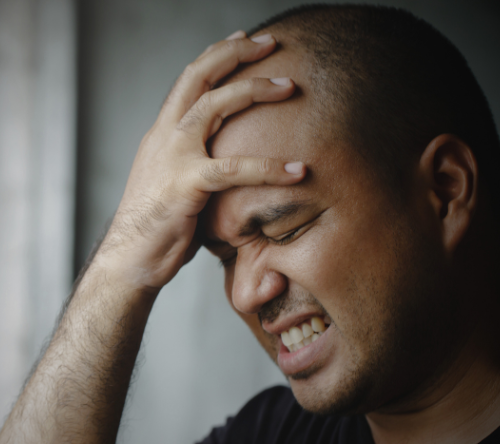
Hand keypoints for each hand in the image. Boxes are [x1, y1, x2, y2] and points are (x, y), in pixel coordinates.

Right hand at [93, 31, 305, 289]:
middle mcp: (165, 136)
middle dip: (235, 54)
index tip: (241, 41)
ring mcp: (174, 156)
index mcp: (162, 134)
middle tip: (269, 43)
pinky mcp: (185, 184)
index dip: (214, 56)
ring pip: (215, 106)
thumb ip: (196, 166)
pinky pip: (234, 169)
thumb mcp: (174, 184)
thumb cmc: (157, 226)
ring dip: (255, 90)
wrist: (129, 258)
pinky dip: (268, 168)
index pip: (187, 81)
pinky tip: (297, 170)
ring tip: (290, 86)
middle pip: (198, 77)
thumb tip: (225, 167)